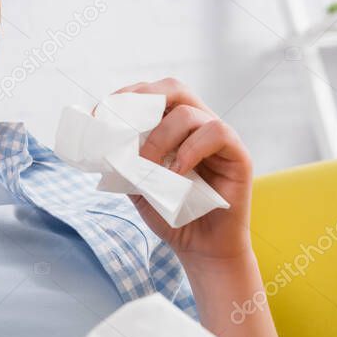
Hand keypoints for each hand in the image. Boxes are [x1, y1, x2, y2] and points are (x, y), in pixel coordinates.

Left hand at [113, 78, 253, 267]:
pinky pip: (215, 132)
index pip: (150, 94)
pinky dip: (190, 150)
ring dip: (159, 138)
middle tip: (121, 125)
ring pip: (188, 113)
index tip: (99, 116)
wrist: (201, 247)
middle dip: (143, 99)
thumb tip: (101, 143)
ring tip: (147, 167)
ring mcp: (218, 136)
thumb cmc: (171, 213)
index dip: (125, 97)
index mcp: (172, 125)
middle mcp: (197, 123)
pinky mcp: (237, 154)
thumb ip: (124, 160)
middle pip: (173, 88)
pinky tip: (177, 172)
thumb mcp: (137, 184)